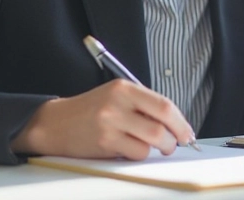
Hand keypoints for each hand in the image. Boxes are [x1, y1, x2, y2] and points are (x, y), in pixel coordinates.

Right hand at [10, 80, 195, 160]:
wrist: (56, 123)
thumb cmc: (89, 110)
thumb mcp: (116, 95)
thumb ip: (143, 104)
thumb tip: (174, 122)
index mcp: (124, 88)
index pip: (163, 104)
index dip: (181, 122)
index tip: (186, 132)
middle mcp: (118, 103)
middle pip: (161, 124)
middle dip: (174, 138)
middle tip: (174, 143)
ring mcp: (110, 123)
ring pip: (151, 141)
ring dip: (157, 148)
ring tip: (152, 147)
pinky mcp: (104, 142)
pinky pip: (135, 153)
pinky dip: (139, 154)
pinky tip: (130, 149)